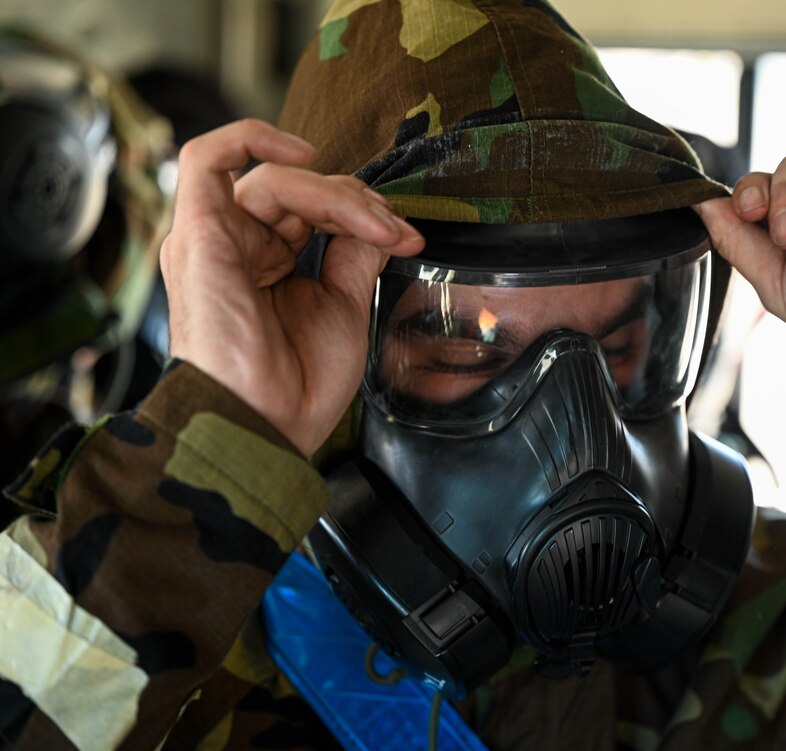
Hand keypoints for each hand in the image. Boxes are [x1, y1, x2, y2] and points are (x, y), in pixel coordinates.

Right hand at [162, 119, 423, 453]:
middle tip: (397, 232)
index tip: (404, 237)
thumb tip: (373, 219)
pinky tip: (304, 156)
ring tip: (376, 228)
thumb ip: (352, 253)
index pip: (310, 210)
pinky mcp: (199, 235)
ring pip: (275, 181)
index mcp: (263, 264)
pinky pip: (208, 160)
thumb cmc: (298, 386)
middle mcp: (234, 246)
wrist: (267, 425)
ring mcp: (213, 239)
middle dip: (358, 204)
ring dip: (336, 195)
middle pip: (298, 191)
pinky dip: (253, 139)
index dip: (362, 212)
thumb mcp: (342, 306)